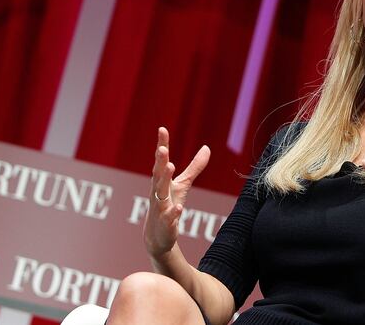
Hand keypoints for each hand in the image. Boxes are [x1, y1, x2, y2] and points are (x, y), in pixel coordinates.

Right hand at [144, 126, 210, 257]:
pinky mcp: (165, 224)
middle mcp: (157, 192)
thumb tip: (207, 148)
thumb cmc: (168, 205)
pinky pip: (168, 217)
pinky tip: (178, 207)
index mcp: (161, 181)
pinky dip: (172, 212)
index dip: (161, 145)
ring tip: (170, 166)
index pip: (160, 161)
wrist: (158, 236)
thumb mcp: (183, 185)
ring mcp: (159, 208)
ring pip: (160, 193)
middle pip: (158, 174)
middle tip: (163, 148)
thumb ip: (194, 167)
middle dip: (160, 161)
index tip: (162, 129)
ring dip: (164, 180)